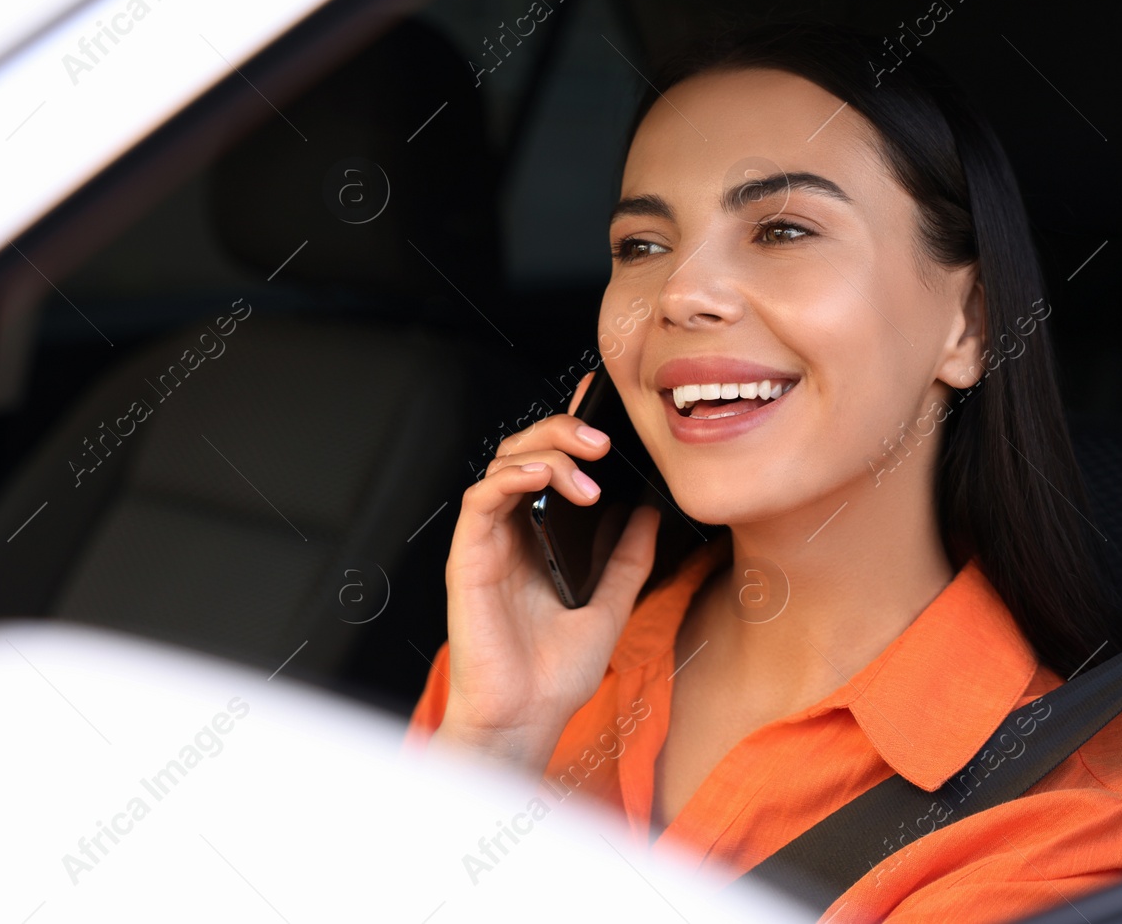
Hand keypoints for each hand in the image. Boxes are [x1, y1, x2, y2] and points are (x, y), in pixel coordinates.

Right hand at [430, 370, 660, 769]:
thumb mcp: (612, 603)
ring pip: (504, 462)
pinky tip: (543, 478)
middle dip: (564, 431)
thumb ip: (628, 556)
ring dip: (546, 452)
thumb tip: (651, 511)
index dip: (571, 425)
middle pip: (526, 450)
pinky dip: (511, 476)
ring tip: (586, 471)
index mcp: (540, 536)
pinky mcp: (469, 556)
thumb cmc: (554, 674)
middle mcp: (512, 531)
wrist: (527, 720)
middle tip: (604, 441)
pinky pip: (481, 498)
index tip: (604, 401)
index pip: (552, 463)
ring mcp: (488, 542)